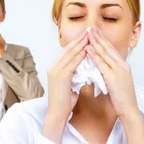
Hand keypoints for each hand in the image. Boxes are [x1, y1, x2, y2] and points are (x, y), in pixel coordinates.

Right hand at [42, 29, 89, 143]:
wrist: (57, 114)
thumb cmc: (65, 101)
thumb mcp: (70, 83)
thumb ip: (74, 74)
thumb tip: (84, 68)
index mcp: (55, 67)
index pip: (67, 51)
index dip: (77, 42)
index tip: (87, 35)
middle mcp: (53, 66)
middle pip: (68, 49)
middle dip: (80, 39)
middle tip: (90, 30)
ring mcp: (55, 71)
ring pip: (70, 54)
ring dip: (81, 44)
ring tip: (90, 36)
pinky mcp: (60, 77)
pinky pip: (72, 63)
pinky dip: (80, 56)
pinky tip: (88, 50)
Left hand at [88, 28, 143, 143]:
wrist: (129, 110)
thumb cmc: (123, 100)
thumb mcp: (118, 83)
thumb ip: (112, 74)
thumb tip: (103, 69)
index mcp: (124, 66)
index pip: (111, 50)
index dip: (103, 40)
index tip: (96, 32)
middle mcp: (122, 66)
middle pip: (108, 48)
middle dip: (99, 37)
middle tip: (91, 27)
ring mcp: (119, 71)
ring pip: (105, 53)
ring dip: (95, 42)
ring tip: (88, 34)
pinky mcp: (114, 78)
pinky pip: (102, 64)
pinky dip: (95, 56)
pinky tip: (88, 49)